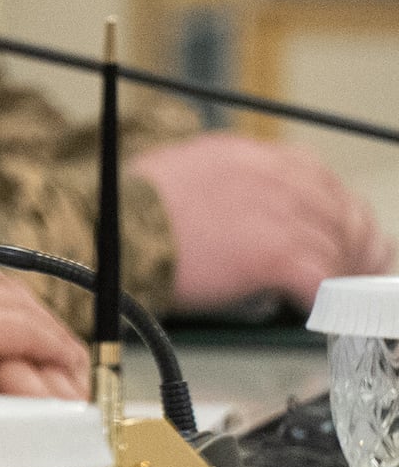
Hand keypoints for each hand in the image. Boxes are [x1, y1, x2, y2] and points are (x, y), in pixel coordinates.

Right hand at [140, 133, 392, 310]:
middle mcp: (273, 176)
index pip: (318, 178)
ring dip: (342, 277)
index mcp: (248, 155)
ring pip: (339, 249)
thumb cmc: (125, 213)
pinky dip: (326, 301)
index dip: (338, 211)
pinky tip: (316, 311)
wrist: (104, 230)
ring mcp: (280, 214)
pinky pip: (323, 282)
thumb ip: (230, 187)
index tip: (345, 234)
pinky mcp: (278, 254)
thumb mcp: (184, 174)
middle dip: (357, 246)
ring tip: (337, 299)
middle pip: (341, 213)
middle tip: (361, 273)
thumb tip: (249, 218)